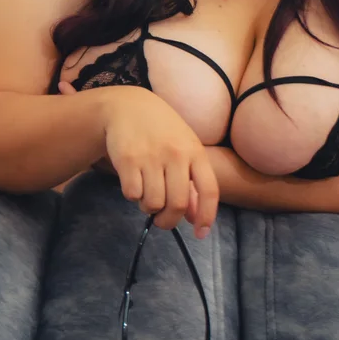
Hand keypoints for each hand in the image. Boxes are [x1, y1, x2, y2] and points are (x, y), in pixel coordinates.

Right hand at [57, 78, 211, 232]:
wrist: (128, 106)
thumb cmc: (162, 131)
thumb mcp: (183, 149)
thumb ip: (192, 183)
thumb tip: (194, 219)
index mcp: (195, 152)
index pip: (210, 190)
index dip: (206, 216)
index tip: (200, 233)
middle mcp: (176, 154)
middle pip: (177, 204)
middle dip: (168, 220)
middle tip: (162, 220)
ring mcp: (151, 156)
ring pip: (153, 203)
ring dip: (148, 207)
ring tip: (147, 193)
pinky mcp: (128, 159)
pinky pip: (132, 195)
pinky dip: (132, 195)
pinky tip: (133, 181)